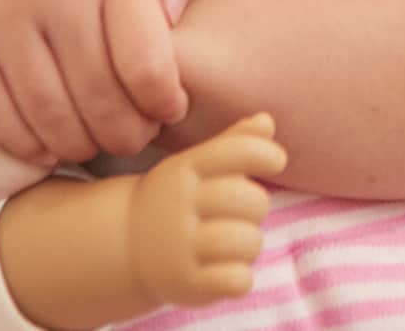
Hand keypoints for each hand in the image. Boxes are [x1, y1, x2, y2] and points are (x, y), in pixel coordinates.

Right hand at [0, 0, 218, 162]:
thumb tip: (175, 18)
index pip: (147, 66)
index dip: (163, 104)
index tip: (169, 110)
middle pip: (98, 99)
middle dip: (124, 135)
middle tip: (132, 139)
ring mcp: (0, 11)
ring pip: (46, 113)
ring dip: (77, 145)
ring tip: (93, 142)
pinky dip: (23, 141)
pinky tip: (45, 142)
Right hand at [128, 115, 287, 306]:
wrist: (128, 243)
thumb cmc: (179, 198)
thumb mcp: (197, 164)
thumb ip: (235, 142)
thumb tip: (267, 122)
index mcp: (186, 169)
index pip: (236, 151)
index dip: (266, 152)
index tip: (277, 160)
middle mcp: (180, 204)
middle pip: (253, 201)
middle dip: (256, 207)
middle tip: (238, 213)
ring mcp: (180, 246)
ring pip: (249, 242)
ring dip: (250, 244)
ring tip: (232, 243)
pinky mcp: (185, 283)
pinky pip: (238, 280)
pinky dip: (240, 278)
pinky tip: (226, 270)